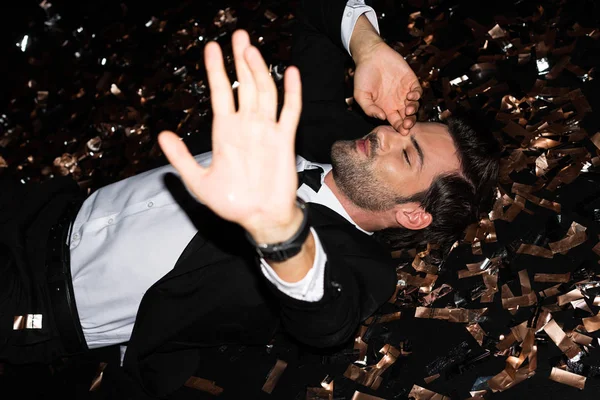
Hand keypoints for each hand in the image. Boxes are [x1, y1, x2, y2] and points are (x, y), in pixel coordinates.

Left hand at [158, 30, 302, 242]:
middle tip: (238, 34)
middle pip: (244, 84)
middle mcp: (246, 125)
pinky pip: (289, 112)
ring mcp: (266, 130)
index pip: (220, 92)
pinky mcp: (284, 140)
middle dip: (240, 59)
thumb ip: (182, 157)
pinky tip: (291, 72)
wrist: (259, 217)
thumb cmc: (231, 202)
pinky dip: (291, 92)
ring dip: (259, 70)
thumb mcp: (198, 181)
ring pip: (265, 92)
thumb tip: (162, 135)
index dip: (216, 70)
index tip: (211, 47)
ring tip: (252, 48)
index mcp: (225, 131)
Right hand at [350, 17, 421, 134]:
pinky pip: (417, 91)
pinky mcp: (410, 81)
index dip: (400, 128)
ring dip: (413, 110)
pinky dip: (417, 95)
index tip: (402, 131)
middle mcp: (397, 102)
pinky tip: (410, 96)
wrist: (370, 55)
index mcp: (386, 108)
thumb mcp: (361, 95)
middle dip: (409, 122)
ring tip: (408, 109)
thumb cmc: (363, 76)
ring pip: (414, 105)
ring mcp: (404, 91)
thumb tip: (382, 117)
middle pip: (407, 116)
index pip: (396, 122)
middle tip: (407, 123)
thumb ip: (369, 108)